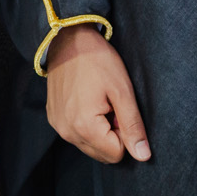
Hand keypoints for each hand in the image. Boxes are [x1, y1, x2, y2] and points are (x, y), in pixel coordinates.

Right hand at [45, 23, 150, 163]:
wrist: (67, 39)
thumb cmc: (97, 61)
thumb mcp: (122, 91)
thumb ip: (133, 126)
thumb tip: (143, 156)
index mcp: (84, 127)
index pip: (116, 154)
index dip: (124, 133)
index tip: (118, 108)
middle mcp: (67, 131)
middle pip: (102, 154)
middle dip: (111, 134)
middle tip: (110, 105)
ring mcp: (57, 125)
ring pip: (89, 146)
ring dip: (99, 130)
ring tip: (98, 101)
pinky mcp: (53, 118)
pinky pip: (76, 134)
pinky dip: (85, 124)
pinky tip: (86, 100)